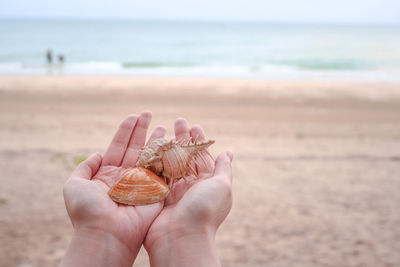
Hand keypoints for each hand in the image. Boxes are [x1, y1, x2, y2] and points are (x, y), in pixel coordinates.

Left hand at [61, 111, 166, 266]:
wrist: (105, 234)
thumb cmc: (87, 211)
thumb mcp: (75, 185)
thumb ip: (84, 167)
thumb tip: (97, 154)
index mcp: (107, 174)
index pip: (118, 146)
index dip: (126, 131)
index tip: (133, 116)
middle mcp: (125, 176)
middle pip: (135, 148)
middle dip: (142, 130)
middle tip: (149, 113)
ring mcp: (141, 183)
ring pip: (150, 157)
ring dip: (157, 141)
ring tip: (164, 126)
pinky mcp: (155, 192)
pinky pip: (162, 171)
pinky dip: (167, 157)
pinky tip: (172, 143)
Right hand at [144, 118, 232, 266]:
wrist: (181, 238)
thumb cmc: (205, 210)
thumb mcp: (221, 186)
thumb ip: (223, 168)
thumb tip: (229, 152)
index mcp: (208, 183)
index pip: (203, 156)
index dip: (199, 140)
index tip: (194, 125)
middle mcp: (191, 186)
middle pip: (186, 157)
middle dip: (183, 139)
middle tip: (178, 121)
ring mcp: (174, 191)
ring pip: (171, 162)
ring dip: (169, 146)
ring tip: (164, 129)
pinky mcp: (158, 195)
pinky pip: (157, 174)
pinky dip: (156, 160)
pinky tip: (152, 146)